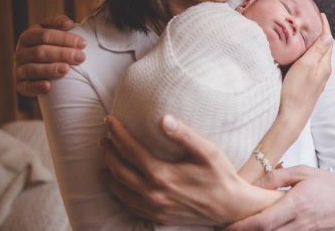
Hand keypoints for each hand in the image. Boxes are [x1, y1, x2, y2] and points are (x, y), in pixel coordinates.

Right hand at [13, 14, 85, 95]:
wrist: (47, 66)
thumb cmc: (56, 45)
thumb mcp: (56, 31)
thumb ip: (60, 23)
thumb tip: (68, 24)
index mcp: (28, 36)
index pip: (44, 35)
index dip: (64, 38)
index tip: (83, 43)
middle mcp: (21, 52)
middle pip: (39, 52)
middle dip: (62, 54)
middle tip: (81, 57)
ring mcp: (19, 69)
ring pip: (32, 69)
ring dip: (50, 69)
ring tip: (67, 69)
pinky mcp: (21, 85)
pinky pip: (26, 87)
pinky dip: (36, 87)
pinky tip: (48, 86)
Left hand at [101, 115, 281, 225]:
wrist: (231, 207)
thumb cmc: (221, 176)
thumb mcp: (207, 152)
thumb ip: (184, 135)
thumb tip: (164, 119)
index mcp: (162, 174)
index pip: (130, 150)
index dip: (117, 133)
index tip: (109, 120)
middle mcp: (153, 193)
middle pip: (119, 170)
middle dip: (108, 151)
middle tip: (103, 137)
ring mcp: (153, 207)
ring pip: (120, 189)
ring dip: (108, 171)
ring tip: (105, 157)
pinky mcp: (157, 216)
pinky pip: (128, 204)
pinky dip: (117, 191)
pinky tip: (117, 182)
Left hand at [225, 166, 334, 230]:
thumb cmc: (329, 184)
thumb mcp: (303, 172)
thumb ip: (277, 177)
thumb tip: (252, 183)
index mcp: (297, 204)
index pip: (264, 222)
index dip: (243, 227)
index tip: (227, 226)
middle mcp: (301, 224)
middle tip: (227, 229)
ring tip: (244, 229)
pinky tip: (265, 230)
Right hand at [277, 13, 333, 131]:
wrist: (290, 117)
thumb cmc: (296, 91)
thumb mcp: (306, 66)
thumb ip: (318, 51)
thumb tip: (328, 36)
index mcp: (324, 65)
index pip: (327, 41)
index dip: (325, 27)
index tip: (321, 14)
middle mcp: (322, 72)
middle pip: (324, 48)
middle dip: (320, 33)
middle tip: (312, 21)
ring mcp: (316, 79)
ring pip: (318, 56)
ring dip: (314, 44)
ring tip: (306, 34)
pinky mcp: (308, 85)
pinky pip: (312, 64)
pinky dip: (309, 54)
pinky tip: (301, 55)